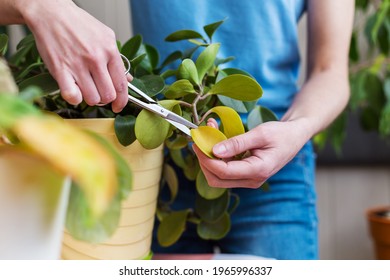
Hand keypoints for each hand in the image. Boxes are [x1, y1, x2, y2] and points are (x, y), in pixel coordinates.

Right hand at [21, 0, 129, 111]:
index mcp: (110, 50)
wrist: (51, 13)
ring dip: (90, 98)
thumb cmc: (78, 24)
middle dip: (105, 99)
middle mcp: (95, 58)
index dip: (122, 100)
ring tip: (86, 88)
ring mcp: (78, 65)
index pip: (121, 85)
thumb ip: (117, 60)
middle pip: (108, 95)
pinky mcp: (60, 70)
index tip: (119, 106)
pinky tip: (74, 90)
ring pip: (92, 99)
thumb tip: (128, 79)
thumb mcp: (105, 36)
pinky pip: (72, 96)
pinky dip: (74, 98)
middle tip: (100, 93)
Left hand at [192, 119, 309, 187]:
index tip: (197, 142)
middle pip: (217, 179)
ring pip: (219, 178)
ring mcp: (249, 180)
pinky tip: (216, 142)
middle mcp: (252, 180)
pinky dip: (217, 159)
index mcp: (258, 171)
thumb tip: (214, 150)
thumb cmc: (281, 134)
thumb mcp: (260, 133)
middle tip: (198, 141)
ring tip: (207, 137)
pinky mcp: (246, 175)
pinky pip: (226, 172)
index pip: (223, 171)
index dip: (206, 158)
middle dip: (204, 161)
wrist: (294, 137)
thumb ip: (237, 143)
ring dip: (209, 160)